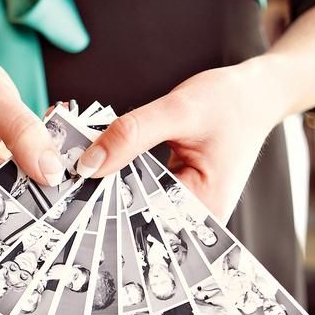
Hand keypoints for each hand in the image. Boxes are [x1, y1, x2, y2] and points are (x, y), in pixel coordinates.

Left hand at [76, 57, 286, 220]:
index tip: (64, 198)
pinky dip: (117, 173)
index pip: (141, 220)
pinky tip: (95, 160)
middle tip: (59, 180)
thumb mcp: (179, 110)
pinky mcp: (170, 193)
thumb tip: (87, 164)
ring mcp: (181, 207)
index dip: (102, 209)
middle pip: (133, 216)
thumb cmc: (230, 102)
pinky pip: (136, 188)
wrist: (255, 95)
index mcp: (203, 210)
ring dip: (104, 183)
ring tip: (73, 167)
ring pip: (130, 202)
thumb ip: (132, 134)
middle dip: (97, 195)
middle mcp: (192, 218)